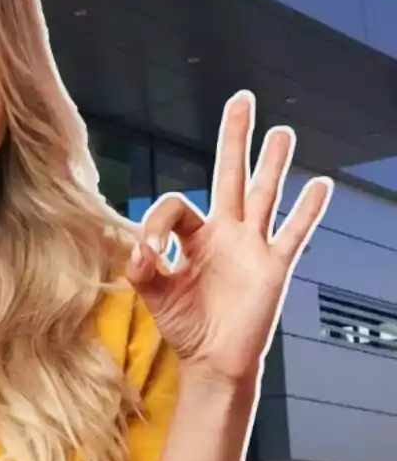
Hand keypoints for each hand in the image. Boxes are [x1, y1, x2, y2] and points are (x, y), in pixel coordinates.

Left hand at [125, 91, 332, 391]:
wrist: (213, 361)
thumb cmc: (185, 326)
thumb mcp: (153, 294)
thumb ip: (142, 269)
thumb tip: (139, 250)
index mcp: (192, 236)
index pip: (176, 206)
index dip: (156, 223)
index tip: (147, 253)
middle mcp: (224, 233)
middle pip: (230, 175)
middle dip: (234, 139)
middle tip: (241, 100)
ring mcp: (252, 247)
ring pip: (265, 194)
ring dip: (273, 163)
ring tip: (282, 131)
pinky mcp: (274, 266)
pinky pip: (294, 234)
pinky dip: (307, 211)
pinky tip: (321, 186)